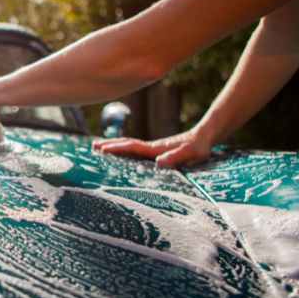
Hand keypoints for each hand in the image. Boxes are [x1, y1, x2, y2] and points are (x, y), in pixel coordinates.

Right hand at [92, 128, 213, 167]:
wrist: (206, 135)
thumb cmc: (201, 146)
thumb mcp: (192, 153)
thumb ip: (177, 156)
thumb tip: (159, 162)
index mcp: (156, 149)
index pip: (132, 147)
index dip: (116, 148)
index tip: (101, 149)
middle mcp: (151, 147)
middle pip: (126, 144)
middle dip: (109, 145)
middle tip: (92, 146)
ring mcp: (153, 148)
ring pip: (130, 146)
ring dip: (115, 146)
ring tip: (100, 148)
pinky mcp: (156, 151)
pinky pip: (136, 150)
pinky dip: (125, 150)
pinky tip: (123, 154)